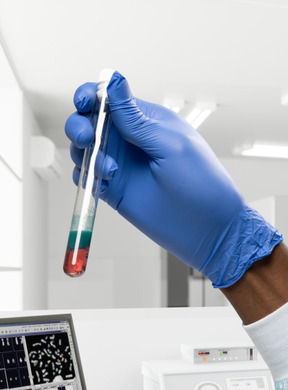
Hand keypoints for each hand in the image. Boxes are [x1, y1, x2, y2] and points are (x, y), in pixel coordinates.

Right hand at [65, 71, 280, 287]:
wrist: (205, 229)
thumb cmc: (201, 183)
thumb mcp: (171, 144)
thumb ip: (137, 118)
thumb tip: (114, 80)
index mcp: (146, 120)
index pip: (110, 98)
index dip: (91, 95)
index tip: (85, 103)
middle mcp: (130, 140)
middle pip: (89, 121)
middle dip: (80, 125)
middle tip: (88, 138)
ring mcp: (120, 164)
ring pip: (84, 148)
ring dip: (86, 153)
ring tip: (109, 170)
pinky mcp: (113, 189)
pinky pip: (87, 176)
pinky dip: (86, 176)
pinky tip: (105, 182)